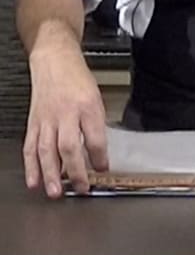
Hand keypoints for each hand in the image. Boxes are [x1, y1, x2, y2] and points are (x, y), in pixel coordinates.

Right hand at [23, 46, 108, 198]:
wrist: (55, 62)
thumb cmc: (78, 81)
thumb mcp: (97, 101)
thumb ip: (98, 127)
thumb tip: (100, 156)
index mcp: (87, 108)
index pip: (95, 138)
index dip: (100, 157)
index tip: (103, 170)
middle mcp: (66, 114)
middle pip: (69, 146)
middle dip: (75, 171)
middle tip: (82, 188)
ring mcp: (47, 119)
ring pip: (47, 150)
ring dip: (51, 174)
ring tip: (55, 192)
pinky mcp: (34, 122)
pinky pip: (31, 146)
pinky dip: (31, 166)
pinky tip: (34, 181)